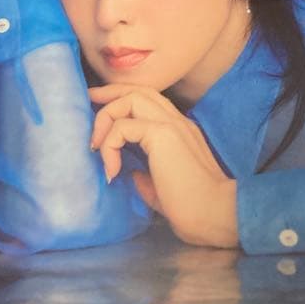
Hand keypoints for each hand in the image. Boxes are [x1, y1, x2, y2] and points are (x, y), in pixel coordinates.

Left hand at [89, 84, 238, 247]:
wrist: (214, 213)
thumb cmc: (193, 208)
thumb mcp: (162, 188)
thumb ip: (147, 176)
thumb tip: (130, 174)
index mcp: (179, 131)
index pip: (149, 101)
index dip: (123, 99)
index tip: (100, 107)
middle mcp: (177, 122)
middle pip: (139, 90)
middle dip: (110, 93)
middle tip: (89, 100)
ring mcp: (171, 125)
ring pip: (130, 99)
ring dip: (106, 118)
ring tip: (96, 147)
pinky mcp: (163, 135)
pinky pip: (124, 126)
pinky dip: (109, 145)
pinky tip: (111, 170)